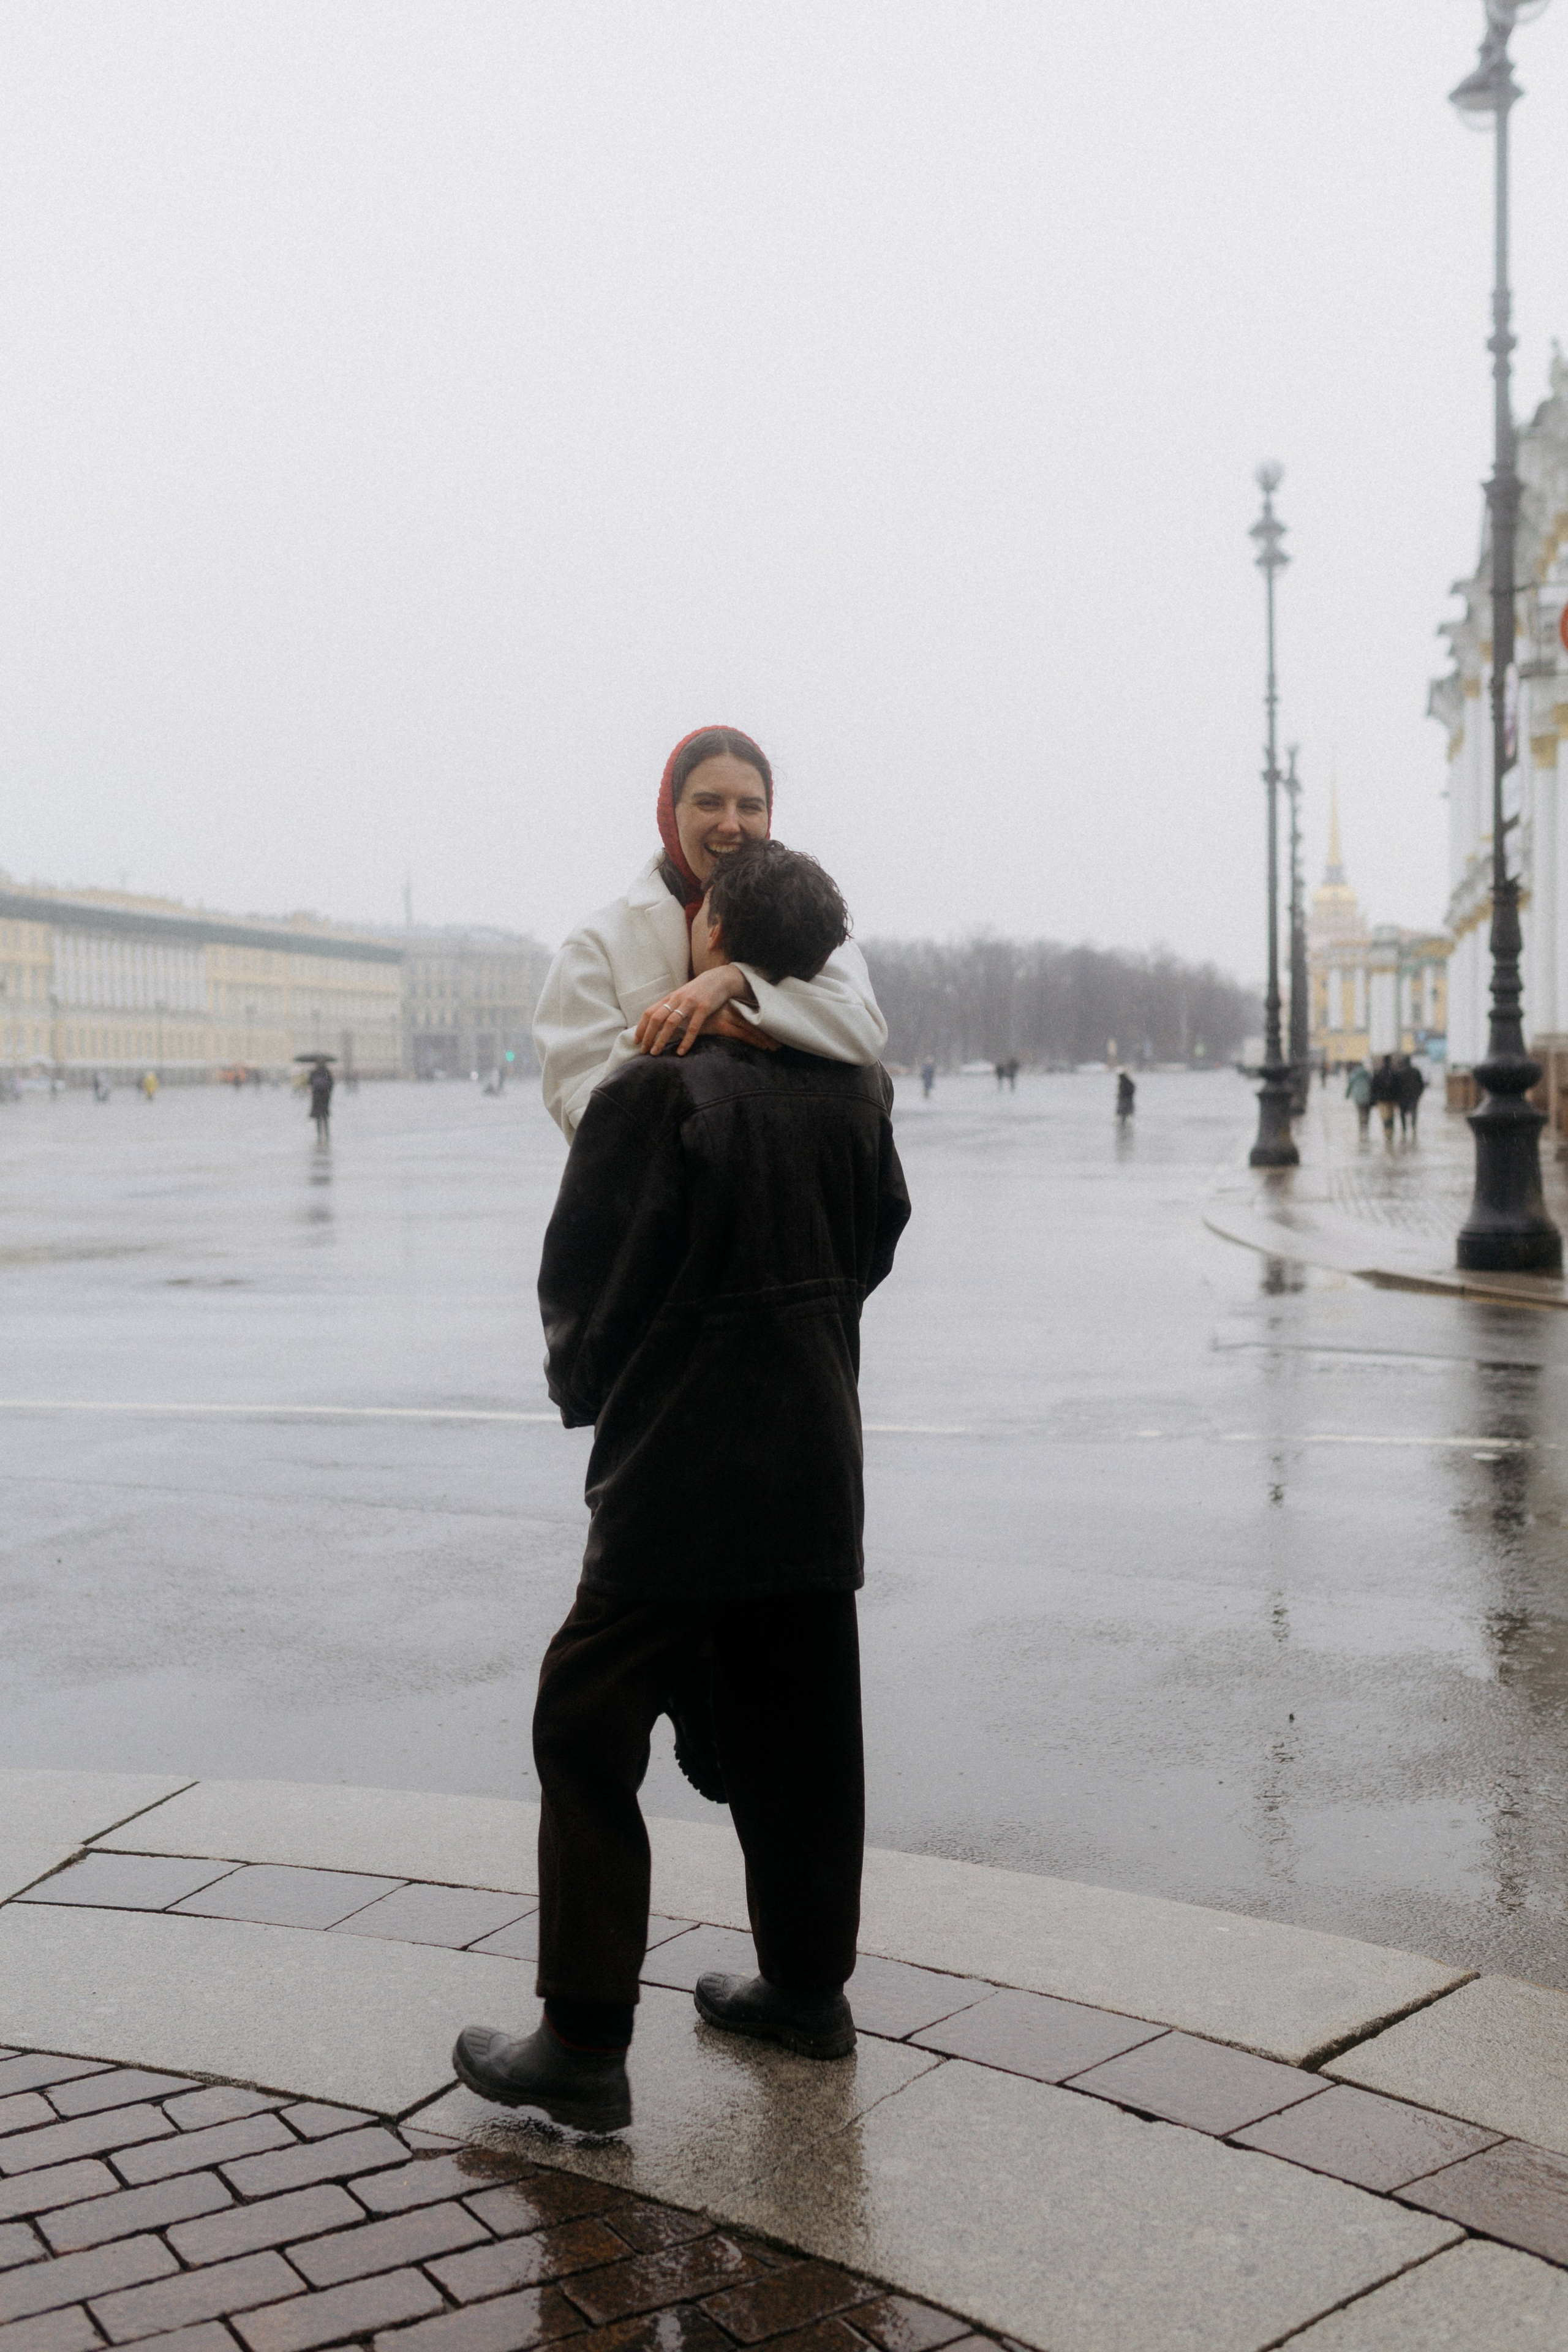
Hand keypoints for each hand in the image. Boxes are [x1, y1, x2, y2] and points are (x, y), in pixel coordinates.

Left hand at [635, 965, 770, 1056]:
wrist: (720, 979)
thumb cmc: (699, 990)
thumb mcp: (682, 996)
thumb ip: (671, 1007)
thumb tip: (657, 1023)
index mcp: (670, 998)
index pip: (649, 1012)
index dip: (641, 1027)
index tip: (637, 1041)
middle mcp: (677, 999)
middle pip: (656, 1018)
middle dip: (648, 1035)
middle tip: (644, 1051)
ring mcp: (689, 1003)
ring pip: (671, 1023)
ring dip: (661, 1039)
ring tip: (656, 1053)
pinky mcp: (703, 1008)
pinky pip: (692, 1027)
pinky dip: (685, 1040)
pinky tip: (681, 1052)